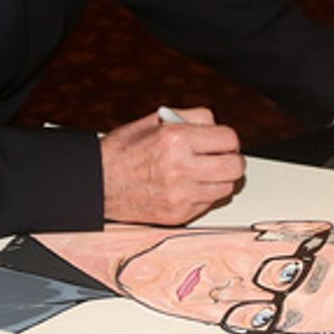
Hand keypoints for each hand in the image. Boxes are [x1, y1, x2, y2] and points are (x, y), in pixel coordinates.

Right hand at [101, 108, 242, 224]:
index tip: (222, 141)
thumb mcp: (153, 121)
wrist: (98, 183)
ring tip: (205, 172)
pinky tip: (188, 186)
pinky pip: (209, 204)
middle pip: (235, 166)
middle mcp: (180, 168)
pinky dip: (204, 195)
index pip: (228, 138)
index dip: (228, 139)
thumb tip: (216, 126)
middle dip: (232, 159)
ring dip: (220, 179)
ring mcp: (181, 195)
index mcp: (175, 139)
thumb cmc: (122, 151)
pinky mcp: (179, 214)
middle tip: (222, 157)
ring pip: (226, 188)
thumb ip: (189, 118)